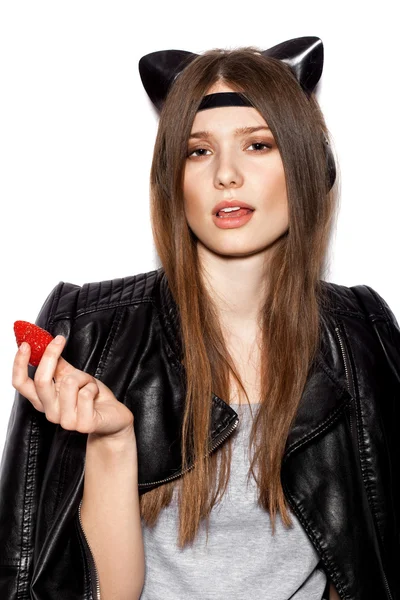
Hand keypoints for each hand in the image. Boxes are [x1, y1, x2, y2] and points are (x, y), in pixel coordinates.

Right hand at [12, 334, 133, 438]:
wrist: (113, 415)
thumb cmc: (92, 396)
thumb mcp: (73, 376)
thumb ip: (58, 365)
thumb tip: (46, 344)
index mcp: (44, 401)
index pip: (21, 384)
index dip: (19, 364)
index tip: (26, 344)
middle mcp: (50, 412)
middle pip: (41, 380)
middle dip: (50, 356)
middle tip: (60, 340)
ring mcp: (66, 421)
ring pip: (68, 383)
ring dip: (84, 377)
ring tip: (89, 384)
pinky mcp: (83, 425)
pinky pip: (85, 394)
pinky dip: (93, 388)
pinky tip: (96, 396)